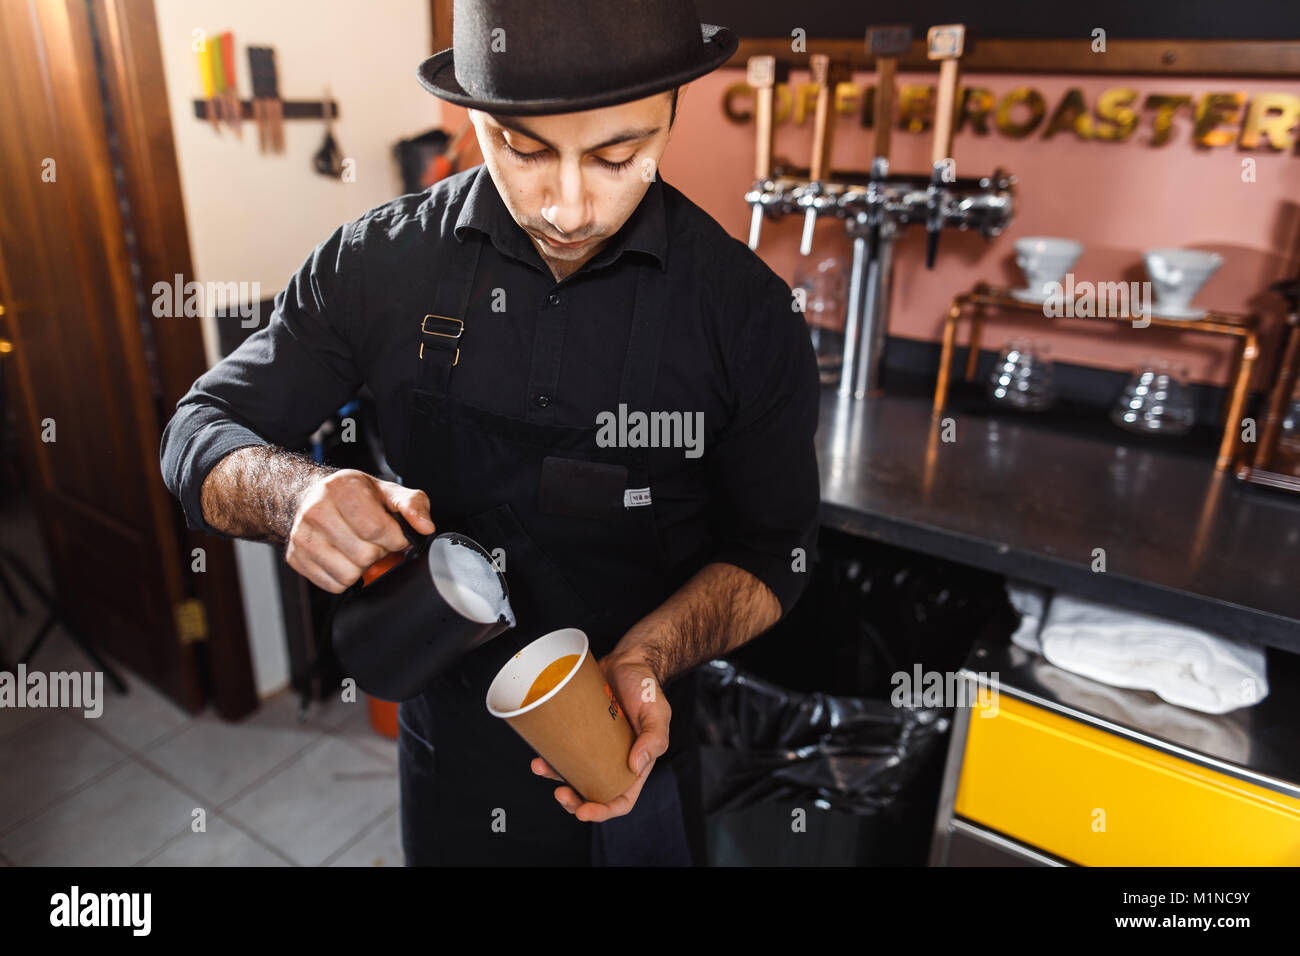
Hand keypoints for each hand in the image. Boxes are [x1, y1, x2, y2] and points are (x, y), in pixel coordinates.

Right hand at [285, 469, 434, 592]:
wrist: (311, 497)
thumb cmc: (353, 495)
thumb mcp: (388, 491)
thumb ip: (413, 505)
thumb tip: (425, 527)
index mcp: (341, 488)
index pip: (376, 529)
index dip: (395, 539)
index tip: (395, 537)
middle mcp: (316, 510)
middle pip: (364, 555)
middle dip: (379, 552)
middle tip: (375, 541)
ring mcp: (302, 536)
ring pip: (349, 574)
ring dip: (363, 567)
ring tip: (360, 548)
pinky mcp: (296, 558)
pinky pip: (333, 585)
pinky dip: (345, 578)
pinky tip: (345, 558)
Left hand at [530, 650, 669, 821]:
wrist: (628, 661)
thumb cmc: (647, 687)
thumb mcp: (658, 712)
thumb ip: (654, 739)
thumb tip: (636, 765)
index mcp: (635, 765)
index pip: (621, 800)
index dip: (603, 812)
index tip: (584, 811)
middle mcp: (613, 761)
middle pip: (592, 793)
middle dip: (573, 802)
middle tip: (561, 794)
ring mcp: (593, 747)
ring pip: (572, 774)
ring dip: (554, 778)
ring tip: (541, 768)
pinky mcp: (578, 731)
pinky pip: (562, 750)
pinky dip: (549, 755)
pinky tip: (538, 752)